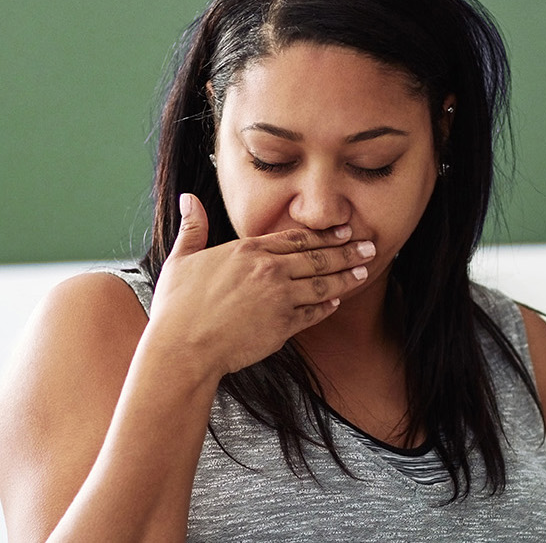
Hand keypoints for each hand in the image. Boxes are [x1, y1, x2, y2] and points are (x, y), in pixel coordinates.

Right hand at [144, 193, 376, 375]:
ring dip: (346, 277)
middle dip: (347, 251)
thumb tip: (188, 198)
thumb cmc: (176, 307)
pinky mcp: (283, 326)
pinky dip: (327, 306)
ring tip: (364, 271)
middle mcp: (268, 270)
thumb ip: (193, 228)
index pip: (295, 237)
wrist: (182, 347)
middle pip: (317, 257)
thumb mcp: (181, 259)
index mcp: (247, 250)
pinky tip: (337, 301)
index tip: (343, 229)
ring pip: (322, 283)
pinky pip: (313, 313)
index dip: (323, 234)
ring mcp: (279, 298)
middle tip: (368, 247)